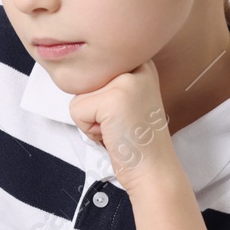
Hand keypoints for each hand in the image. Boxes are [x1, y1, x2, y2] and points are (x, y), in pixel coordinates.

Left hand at [67, 61, 174, 190]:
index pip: (94, 69)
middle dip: (93, 108)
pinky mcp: (112, 99)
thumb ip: (107, 81)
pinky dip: (88, 129)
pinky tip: (113, 133)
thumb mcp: (126, 96)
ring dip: (90, 119)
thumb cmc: (135, 138)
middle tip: (119, 122)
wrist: (153, 168)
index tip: (122, 112)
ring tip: (117, 127)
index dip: (98, 97)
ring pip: (78, 96)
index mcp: (140, 61)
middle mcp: (136, 65)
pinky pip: (76, 111)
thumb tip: (77, 72)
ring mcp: (126, 80)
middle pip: (85, 81)